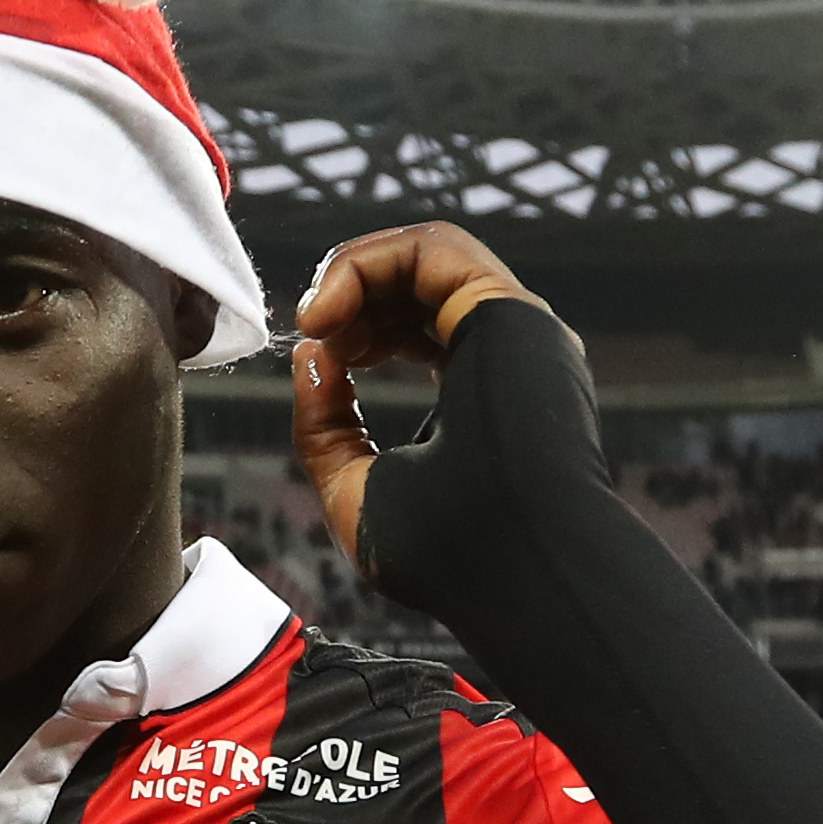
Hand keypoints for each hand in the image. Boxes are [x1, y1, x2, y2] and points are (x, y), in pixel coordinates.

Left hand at [287, 223, 548, 567]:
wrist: (513, 575)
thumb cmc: (450, 560)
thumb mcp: (356, 489)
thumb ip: (325, 427)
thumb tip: (309, 356)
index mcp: (482, 388)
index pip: (412, 326)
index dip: (352, 328)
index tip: (316, 359)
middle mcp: (505, 349)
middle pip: (416, 283)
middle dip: (347, 295)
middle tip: (311, 330)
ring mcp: (512, 326)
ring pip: (423, 254)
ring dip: (351, 272)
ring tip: (317, 317)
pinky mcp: (508, 309)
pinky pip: (433, 248)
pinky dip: (368, 262)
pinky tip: (332, 308)